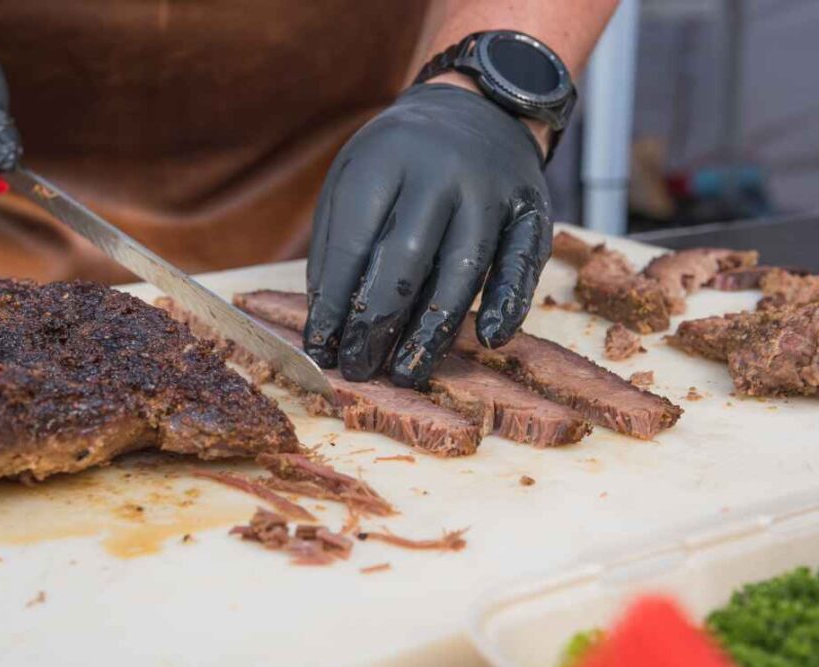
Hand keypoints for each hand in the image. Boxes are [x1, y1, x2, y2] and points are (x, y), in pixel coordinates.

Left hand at [304, 84, 552, 387]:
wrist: (477, 107)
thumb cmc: (399, 159)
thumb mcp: (354, 177)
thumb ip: (336, 242)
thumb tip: (326, 321)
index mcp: (384, 160)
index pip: (353, 244)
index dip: (335, 303)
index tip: (320, 347)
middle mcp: (440, 172)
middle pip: (405, 260)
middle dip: (377, 324)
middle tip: (358, 368)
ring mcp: (490, 190)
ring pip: (462, 269)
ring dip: (433, 330)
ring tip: (406, 373)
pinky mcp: (532, 209)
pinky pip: (522, 262)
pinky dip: (508, 302)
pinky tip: (488, 338)